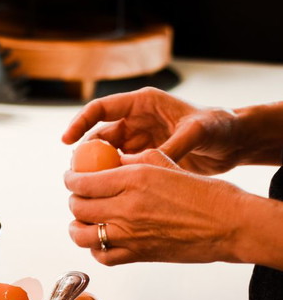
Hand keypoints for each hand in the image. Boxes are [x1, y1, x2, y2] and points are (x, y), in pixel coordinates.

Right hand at [62, 87, 241, 174]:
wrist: (233, 142)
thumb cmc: (219, 126)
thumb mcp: (197, 132)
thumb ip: (171, 146)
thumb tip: (149, 166)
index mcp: (143, 104)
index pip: (101, 109)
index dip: (80, 123)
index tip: (66, 141)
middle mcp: (136, 120)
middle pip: (98, 136)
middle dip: (85, 155)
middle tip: (75, 176)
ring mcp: (138, 140)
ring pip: (106, 156)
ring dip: (97, 171)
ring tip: (89, 190)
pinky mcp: (143, 157)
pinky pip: (119, 168)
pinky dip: (112, 179)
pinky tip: (108, 195)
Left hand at [64, 150, 250, 265]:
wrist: (229, 225)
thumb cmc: (205, 194)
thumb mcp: (166, 164)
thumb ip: (134, 161)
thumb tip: (111, 163)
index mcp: (133, 179)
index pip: (83, 181)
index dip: (71, 179)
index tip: (70, 178)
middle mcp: (126, 207)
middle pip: (78, 207)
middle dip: (73, 200)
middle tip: (77, 197)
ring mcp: (129, 234)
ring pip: (81, 234)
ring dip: (76, 227)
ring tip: (80, 221)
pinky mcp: (136, 255)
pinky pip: (101, 256)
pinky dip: (94, 249)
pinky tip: (99, 241)